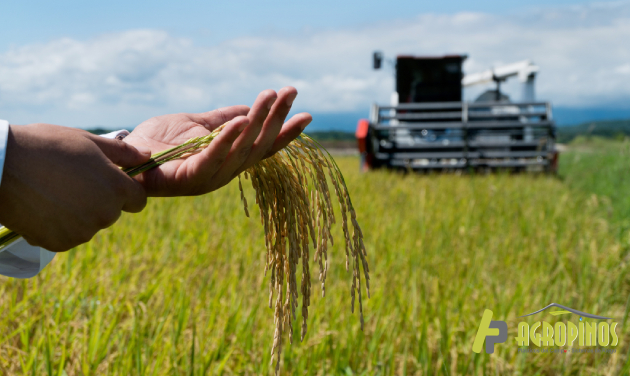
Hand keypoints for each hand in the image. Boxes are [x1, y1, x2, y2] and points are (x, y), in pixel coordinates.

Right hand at [0, 124, 149, 251]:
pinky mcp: (59, 244)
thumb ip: (123, 153)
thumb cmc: (46, 147)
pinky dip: (58, 225)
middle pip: (112, 212)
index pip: (138, 200)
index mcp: (117, 189)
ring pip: (89, 225)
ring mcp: (82, 232)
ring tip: (54, 191)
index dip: (126, 190)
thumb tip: (147, 156)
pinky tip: (42, 206)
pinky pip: (67, 236)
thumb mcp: (88, 141)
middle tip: (72, 181)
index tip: (108, 181)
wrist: (0, 166)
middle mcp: (104, 215)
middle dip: (100, 200)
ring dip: (78, 213)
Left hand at [124, 86, 311, 196]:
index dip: (286, 132)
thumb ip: (222, 119)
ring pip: (242, 148)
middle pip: (259, 145)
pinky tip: (243, 120)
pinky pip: (215, 157)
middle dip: (276, 118)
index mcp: (229, 160)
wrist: (125, 157)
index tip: (307, 114)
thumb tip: (249, 109)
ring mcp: (210, 177)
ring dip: (258, 121)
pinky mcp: (191, 178)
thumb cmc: (160, 142)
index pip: (264, 147)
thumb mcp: (198, 124)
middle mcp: (225, 172)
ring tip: (270, 97)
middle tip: (289, 93)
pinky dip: (229, 139)